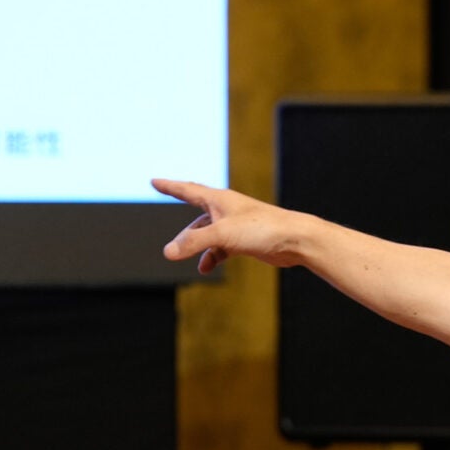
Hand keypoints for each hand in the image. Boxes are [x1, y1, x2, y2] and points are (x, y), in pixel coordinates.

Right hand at [152, 178, 304, 273]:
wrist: (295, 240)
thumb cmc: (263, 229)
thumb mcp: (222, 234)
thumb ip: (194, 243)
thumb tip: (169, 252)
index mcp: (219, 199)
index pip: (187, 189)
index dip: (169, 186)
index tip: (154, 181)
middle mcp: (226, 210)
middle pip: (196, 220)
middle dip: (185, 236)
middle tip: (172, 250)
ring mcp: (236, 225)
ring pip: (207, 236)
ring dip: (198, 249)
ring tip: (194, 263)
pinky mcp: (245, 240)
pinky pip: (220, 248)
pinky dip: (212, 257)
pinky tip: (207, 268)